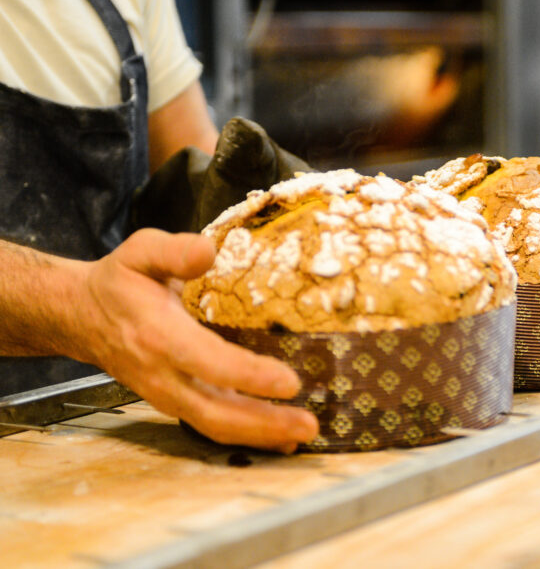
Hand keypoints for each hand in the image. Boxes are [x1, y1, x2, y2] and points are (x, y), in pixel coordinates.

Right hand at [80, 229, 318, 452]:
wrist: (81, 316)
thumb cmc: (121, 281)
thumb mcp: (141, 251)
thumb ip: (174, 250)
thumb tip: (208, 251)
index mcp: (158, 335)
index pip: (207, 363)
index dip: (248, 376)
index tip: (289, 382)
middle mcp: (162, 374)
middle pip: (215, 412)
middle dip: (263, 423)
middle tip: (307, 425)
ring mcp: (166, 395)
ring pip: (214, 425)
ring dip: (260, 435)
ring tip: (301, 435)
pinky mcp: (175, 402)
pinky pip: (211, 425)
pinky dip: (246, 435)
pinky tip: (280, 438)